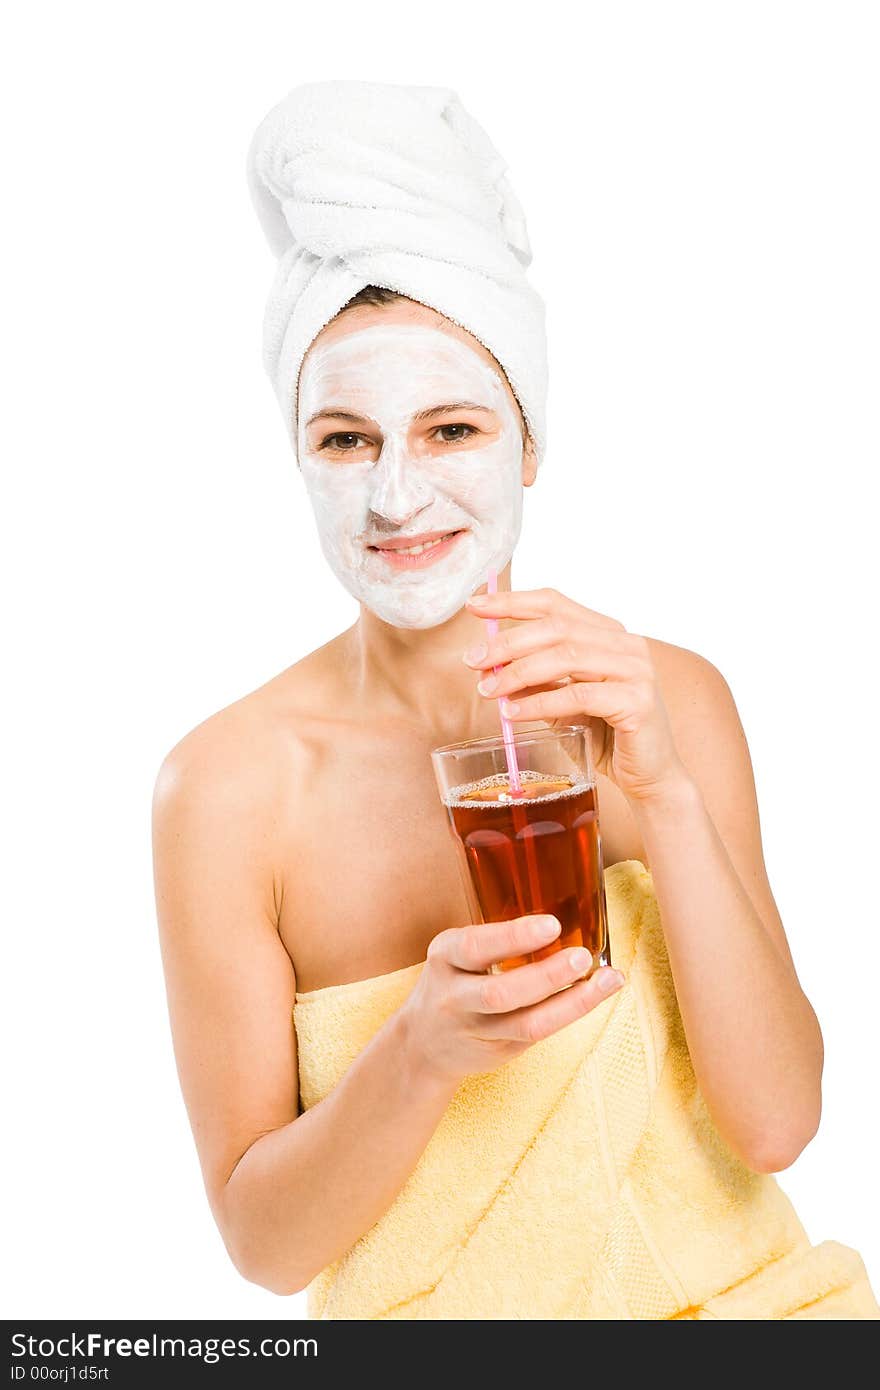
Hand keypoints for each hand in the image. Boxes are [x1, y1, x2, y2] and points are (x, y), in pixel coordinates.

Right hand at [399, 913, 623, 1085]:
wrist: (423, 1043)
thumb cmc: (454, 980)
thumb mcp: (457, 953)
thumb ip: (495, 940)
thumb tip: (564, 913)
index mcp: (445, 957)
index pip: (475, 946)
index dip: (514, 937)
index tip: (552, 925)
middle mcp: (455, 997)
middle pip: (501, 993)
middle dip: (547, 975)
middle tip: (583, 956)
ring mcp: (477, 1030)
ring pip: (526, 1023)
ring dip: (572, 1002)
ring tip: (607, 980)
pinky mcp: (499, 1052)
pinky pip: (539, 1034)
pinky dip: (570, 1013)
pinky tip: (596, 995)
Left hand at [464, 586, 691, 803]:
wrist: (650, 776)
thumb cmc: (605, 736)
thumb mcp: (561, 702)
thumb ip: (534, 681)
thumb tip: (487, 667)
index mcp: (608, 634)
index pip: (556, 604)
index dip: (513, 602)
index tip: (475, 605)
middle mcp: (627, 644)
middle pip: (557, 628)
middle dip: (508, 642)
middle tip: (473, 660)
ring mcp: (636, 670)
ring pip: (566, 657)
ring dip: (518, 673)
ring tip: (487, 690)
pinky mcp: (638, 701)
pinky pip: (579, 695)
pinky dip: (540, 703)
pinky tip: (513, 714)